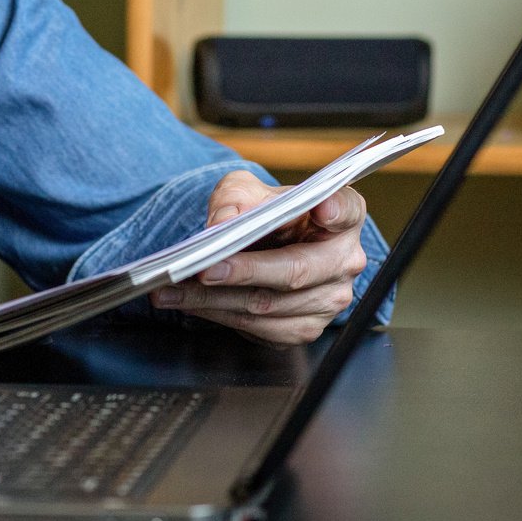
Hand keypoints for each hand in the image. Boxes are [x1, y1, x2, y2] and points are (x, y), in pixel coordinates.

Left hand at [147, 171, 369, 346]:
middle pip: (296, 271)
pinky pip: (260, 329)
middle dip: (245, 272)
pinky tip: (192, 304)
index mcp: (343, 216)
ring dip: (216, 301)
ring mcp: (329, 299)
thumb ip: (235, 200)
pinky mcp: (307, 328)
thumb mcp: (245, 191)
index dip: (335, 211)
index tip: (322, 208)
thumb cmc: (263, 212)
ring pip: (269, 306)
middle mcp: (344, 260)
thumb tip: (223, 223)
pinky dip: (220, 316)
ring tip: (175, 290)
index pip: (345, 210)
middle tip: (205, 269)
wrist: (262, 244)